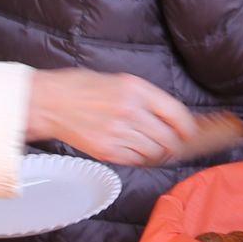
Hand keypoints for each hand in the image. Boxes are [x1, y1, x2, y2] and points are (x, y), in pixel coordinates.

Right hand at [25, 69, 196, 165]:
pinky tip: (136, 151)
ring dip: (158, 152)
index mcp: (135, 89)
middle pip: (168, 137)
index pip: (175, 113)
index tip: (192, 133)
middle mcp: (129, 110)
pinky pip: (135, 160)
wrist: (50, 102)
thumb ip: (146, 98)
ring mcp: (117, 132)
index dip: (189, 127)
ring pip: (153, 152)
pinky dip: (140, 158)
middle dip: (176, 144)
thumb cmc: (83, 88)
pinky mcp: (106, 150)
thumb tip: (172, 117)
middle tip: (175, 144)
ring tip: (154, 147)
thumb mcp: (120, 81)